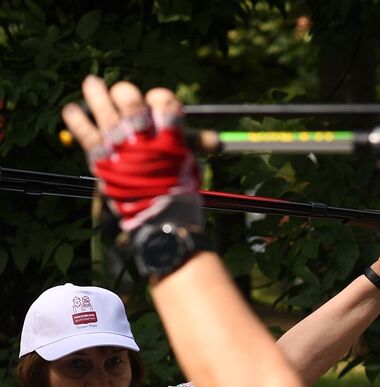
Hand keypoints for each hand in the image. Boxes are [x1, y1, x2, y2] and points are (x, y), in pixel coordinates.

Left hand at [61, 76, 201, 230]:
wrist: (159, 220)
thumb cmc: (178, 192)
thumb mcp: (191, 166)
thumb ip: (195, 147)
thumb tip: (217, 142)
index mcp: (167, 137)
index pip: (164, 103)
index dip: (161, 99)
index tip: (159, 104)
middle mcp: (142, 137)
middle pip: (130, 100)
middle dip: (127, 95)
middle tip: (124, 96)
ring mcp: (119, 146)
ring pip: (104, 109)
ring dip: (96, 94)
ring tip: (92, 83)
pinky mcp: (100, 158)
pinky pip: (85, 132)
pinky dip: (77, 119)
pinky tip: (72, 109)